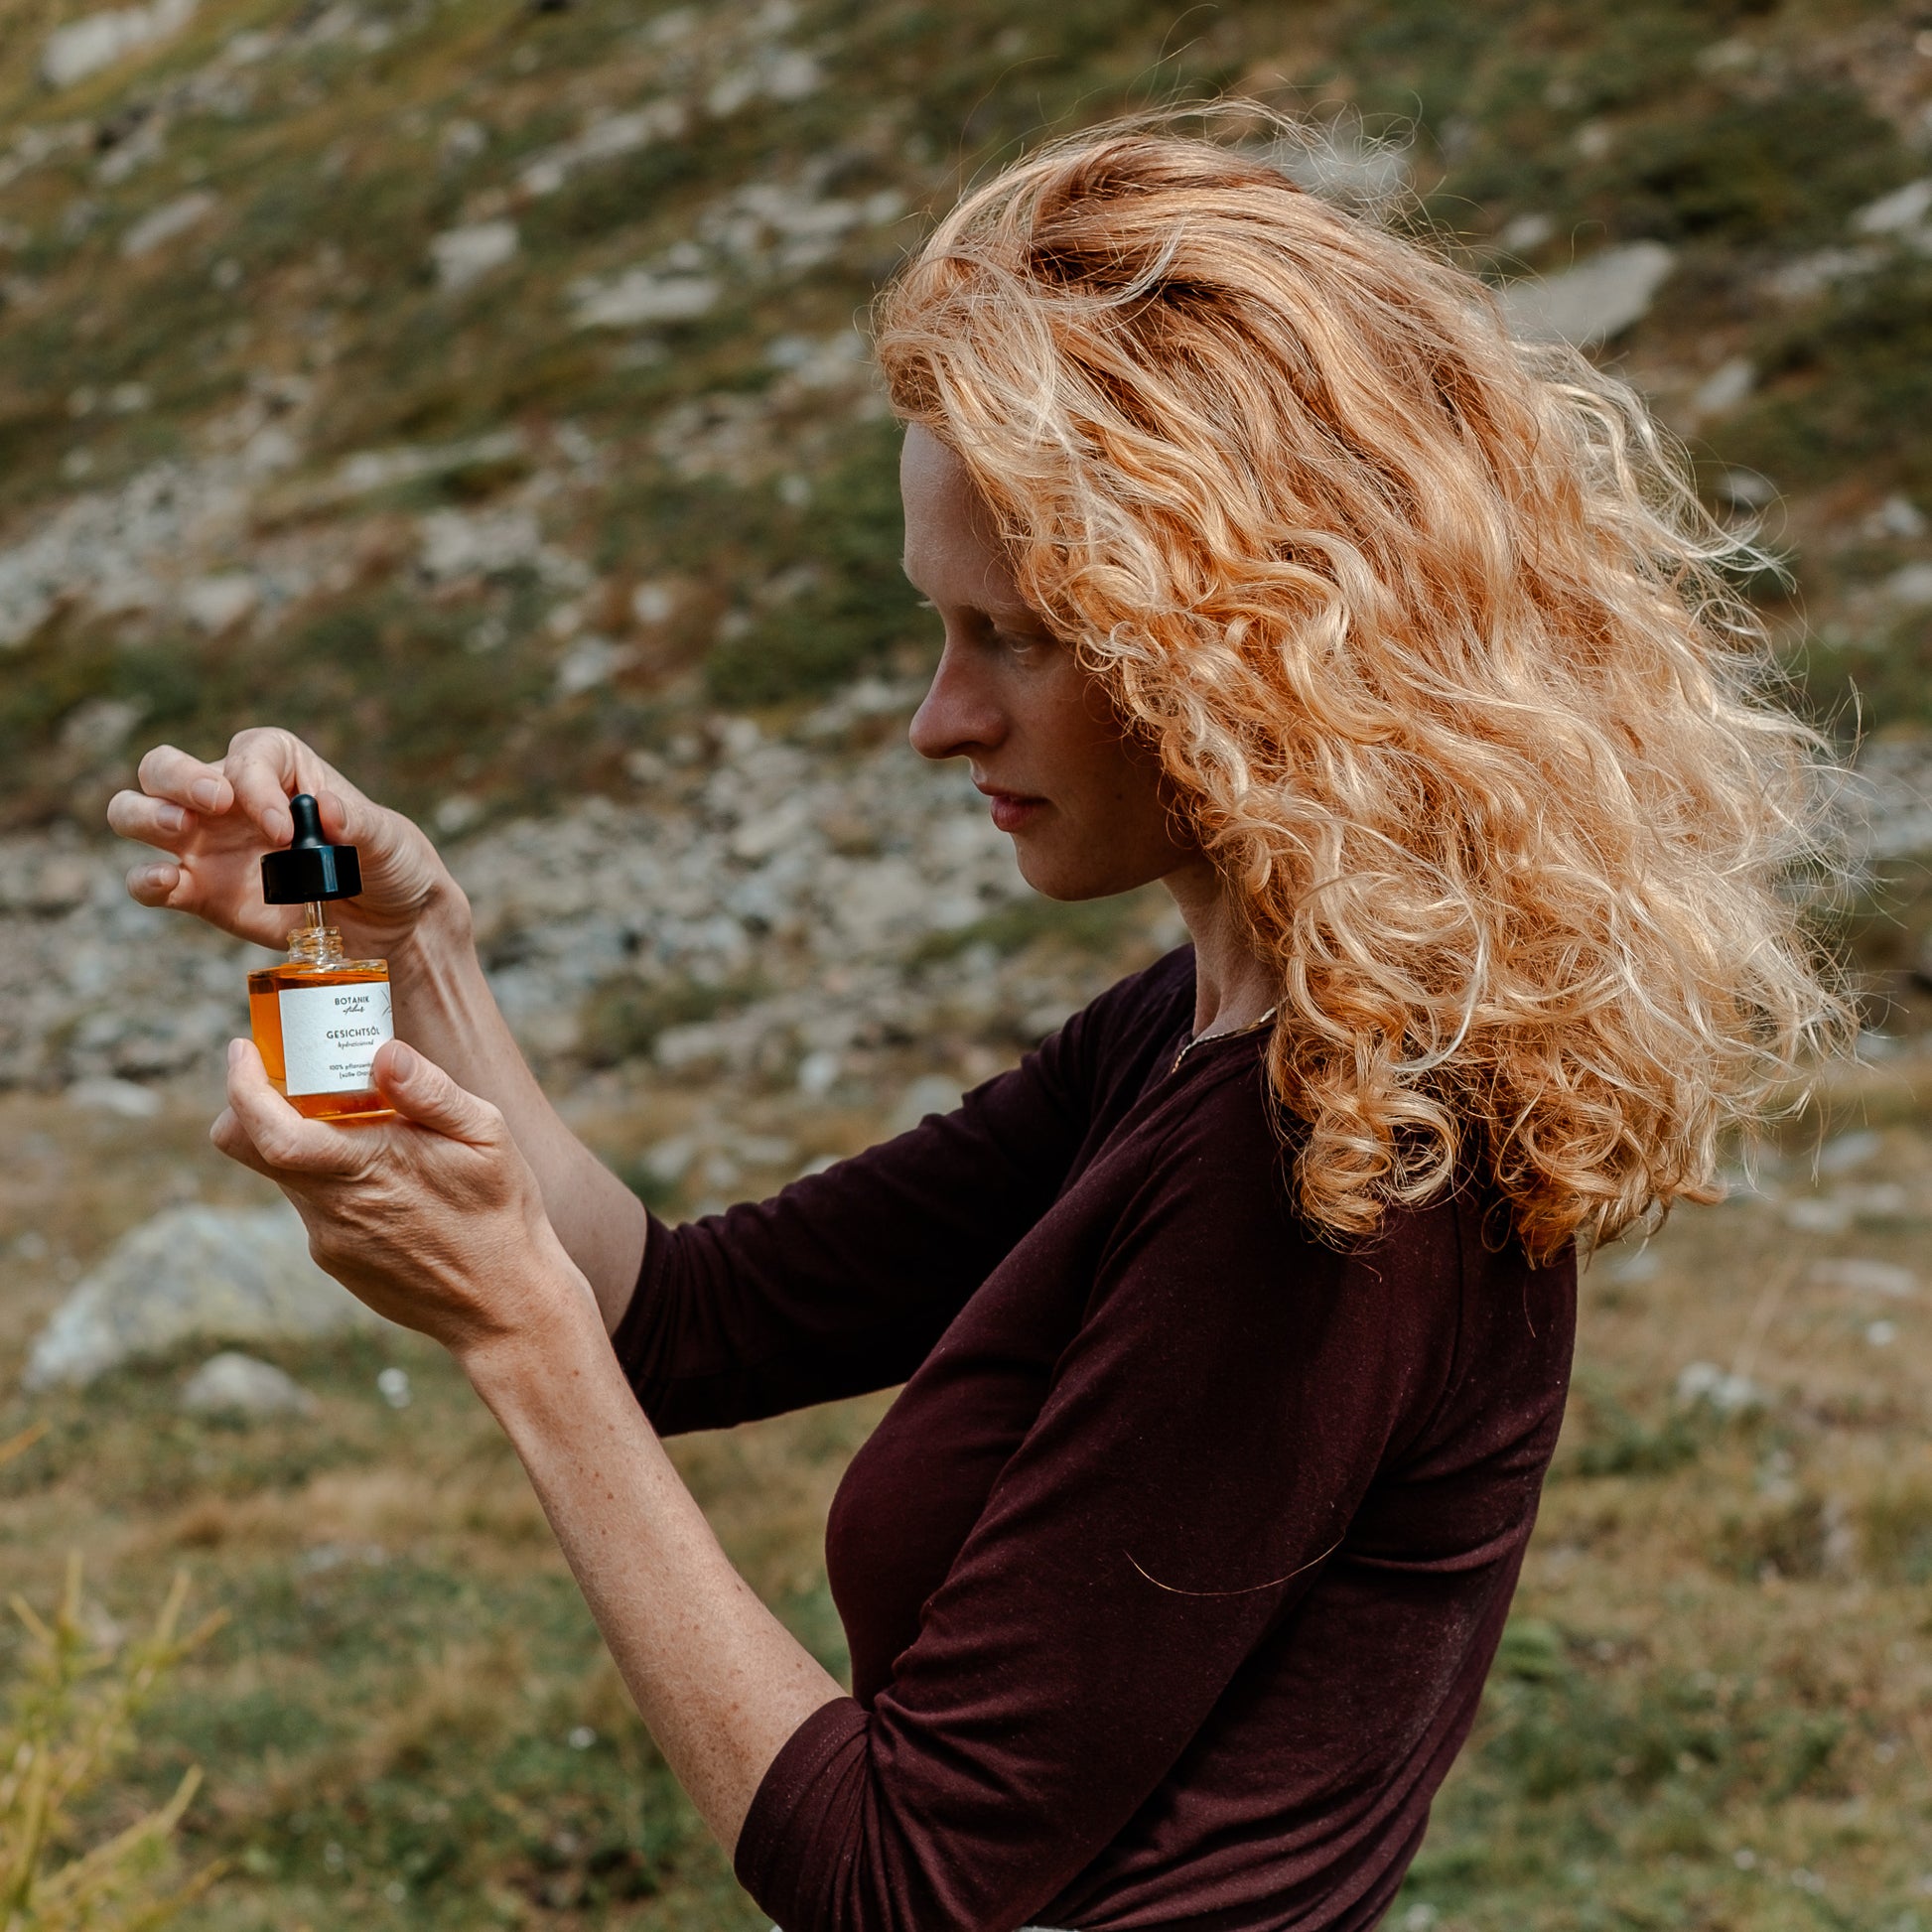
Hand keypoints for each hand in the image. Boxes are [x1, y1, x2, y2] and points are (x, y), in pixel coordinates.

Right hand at [107, 727, 462, 955]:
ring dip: (145, 815)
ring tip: (179, 829)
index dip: (256, 782)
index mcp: (279, 768)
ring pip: (138, 812)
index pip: (247, 754)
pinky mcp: (198, 892)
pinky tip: (166, 882)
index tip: (285, 828)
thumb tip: (325, 807)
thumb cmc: (389, 864)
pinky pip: (151, 882)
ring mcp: (205, 845)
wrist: (389, 925)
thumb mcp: (388, 840)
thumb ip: (360, 823)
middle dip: (177, 777)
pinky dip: (146, 880)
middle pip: (165, 766)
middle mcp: (229, 798)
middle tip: (215, 804)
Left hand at [211, 1036, 596, 1364]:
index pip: (270, 1133)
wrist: (504, 1303)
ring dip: (305, 1140)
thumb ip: (431, 1092)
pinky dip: (333, 1178)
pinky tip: (389, 1181)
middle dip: (254, 1103)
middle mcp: (334, 1209)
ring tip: (368, 1127)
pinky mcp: (336, 1260)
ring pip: (286, 1175)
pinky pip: (315, 1205)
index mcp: (367, 1169)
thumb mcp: (487, 1136)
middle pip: (251, 1150)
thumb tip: (383, 1052)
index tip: (243, 1050)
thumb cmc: (501, 1212)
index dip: (241, 1088)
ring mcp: (329, 1240)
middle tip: (292, 1072)